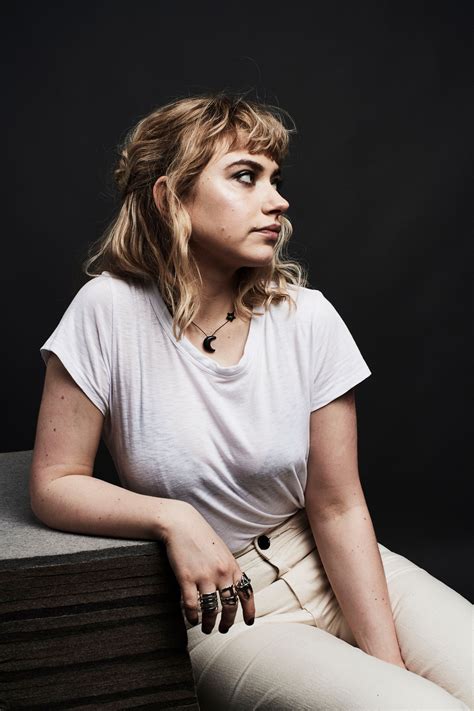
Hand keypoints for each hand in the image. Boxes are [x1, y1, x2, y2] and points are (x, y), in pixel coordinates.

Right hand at [163, 502, 254, 634]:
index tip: (249, 622)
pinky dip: (193, 616)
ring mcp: (204, 576)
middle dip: (228, 621)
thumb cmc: (201, 536)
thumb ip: (228, 568)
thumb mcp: (222, 551)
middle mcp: (221, 573)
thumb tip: (233, 586)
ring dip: (209, 623)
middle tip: (223, 629)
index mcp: (232, 566)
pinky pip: (192, 604)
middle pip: (230, 605)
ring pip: (211, 609)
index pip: (246, 592)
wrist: (182, 524)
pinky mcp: (187, 578)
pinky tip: (192, 620)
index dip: (249, 610)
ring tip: (206, 628)